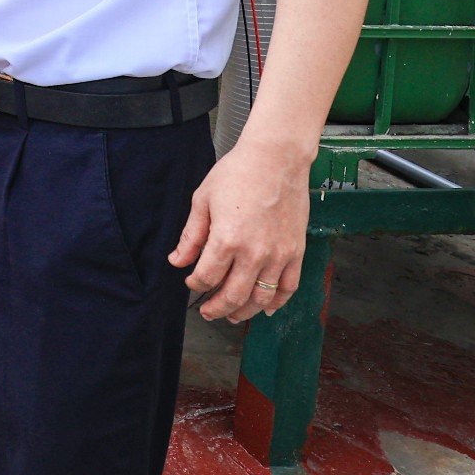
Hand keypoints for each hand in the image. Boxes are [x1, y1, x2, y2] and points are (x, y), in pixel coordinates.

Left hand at [169, 136, 310, 320]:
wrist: (277, 159)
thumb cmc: (237, 173)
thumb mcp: (203, 200)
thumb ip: (191, 236)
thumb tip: (177, 262)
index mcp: (227, 239)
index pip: (207, 277)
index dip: (196, 285)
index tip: (192, 283)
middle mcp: (254, 253)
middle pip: (233, 295)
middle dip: (217, 308)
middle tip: (207, 312)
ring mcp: (279, 255)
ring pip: (261, 299)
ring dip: (245, 312)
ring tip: (233, 315)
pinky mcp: (296, 252)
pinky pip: (288, 288)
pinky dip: (277, 303)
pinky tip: (266, 309)